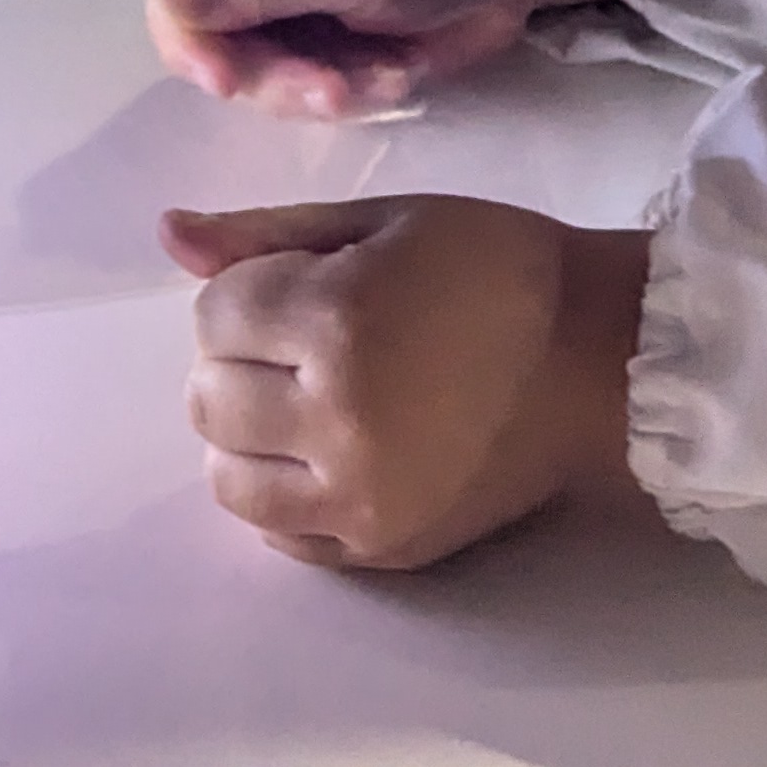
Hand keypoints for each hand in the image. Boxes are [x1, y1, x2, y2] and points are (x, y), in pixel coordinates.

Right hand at [145, 0, 609, 116]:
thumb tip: (169, 3)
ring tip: (384, 80)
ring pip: (268, 74)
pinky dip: (356, 90)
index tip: (226, 81)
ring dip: (317, 90)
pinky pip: (320, 84)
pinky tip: (401, 76)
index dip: (187, 38)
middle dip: (269, 77)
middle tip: (330, 92)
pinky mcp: (347, 36)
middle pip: (218, 42)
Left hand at [164, 195, 648, 570]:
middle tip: (306, 341)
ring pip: (228, 478)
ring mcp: (358, 495)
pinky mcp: (382, 547)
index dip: (248, 290)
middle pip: (209, 397)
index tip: (302, 283)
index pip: (214, 314)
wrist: (599, 361)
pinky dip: (285, 492)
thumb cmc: (496, 268)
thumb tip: (166, 234)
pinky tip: (330, 452)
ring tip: (308, 402)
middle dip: (239, 359)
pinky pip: (280, 534)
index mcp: (338, 316)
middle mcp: (337, 415)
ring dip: (248, 433)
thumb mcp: (386, 218)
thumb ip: (267, 231)